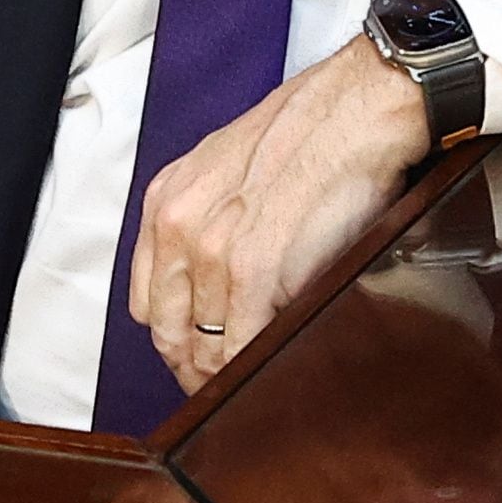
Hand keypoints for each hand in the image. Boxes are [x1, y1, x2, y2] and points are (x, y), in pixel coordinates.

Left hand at [128, 34, 429, 392]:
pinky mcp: (256, 270)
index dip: (172, 338)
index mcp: (166, 203)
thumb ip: (206, 219)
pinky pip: (240, 344)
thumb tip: (212, 277)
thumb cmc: (305, 136)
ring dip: (223, 376)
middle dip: (191, 367)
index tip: (193, 357)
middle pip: (169, 330)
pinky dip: (251, 369)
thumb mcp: (224, 170)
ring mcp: (213, 251)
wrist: (353, 113)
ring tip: (247, 390)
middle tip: (220, 389)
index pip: (149, 300)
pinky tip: (268, 374)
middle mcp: (178, 227)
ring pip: (204, 344)